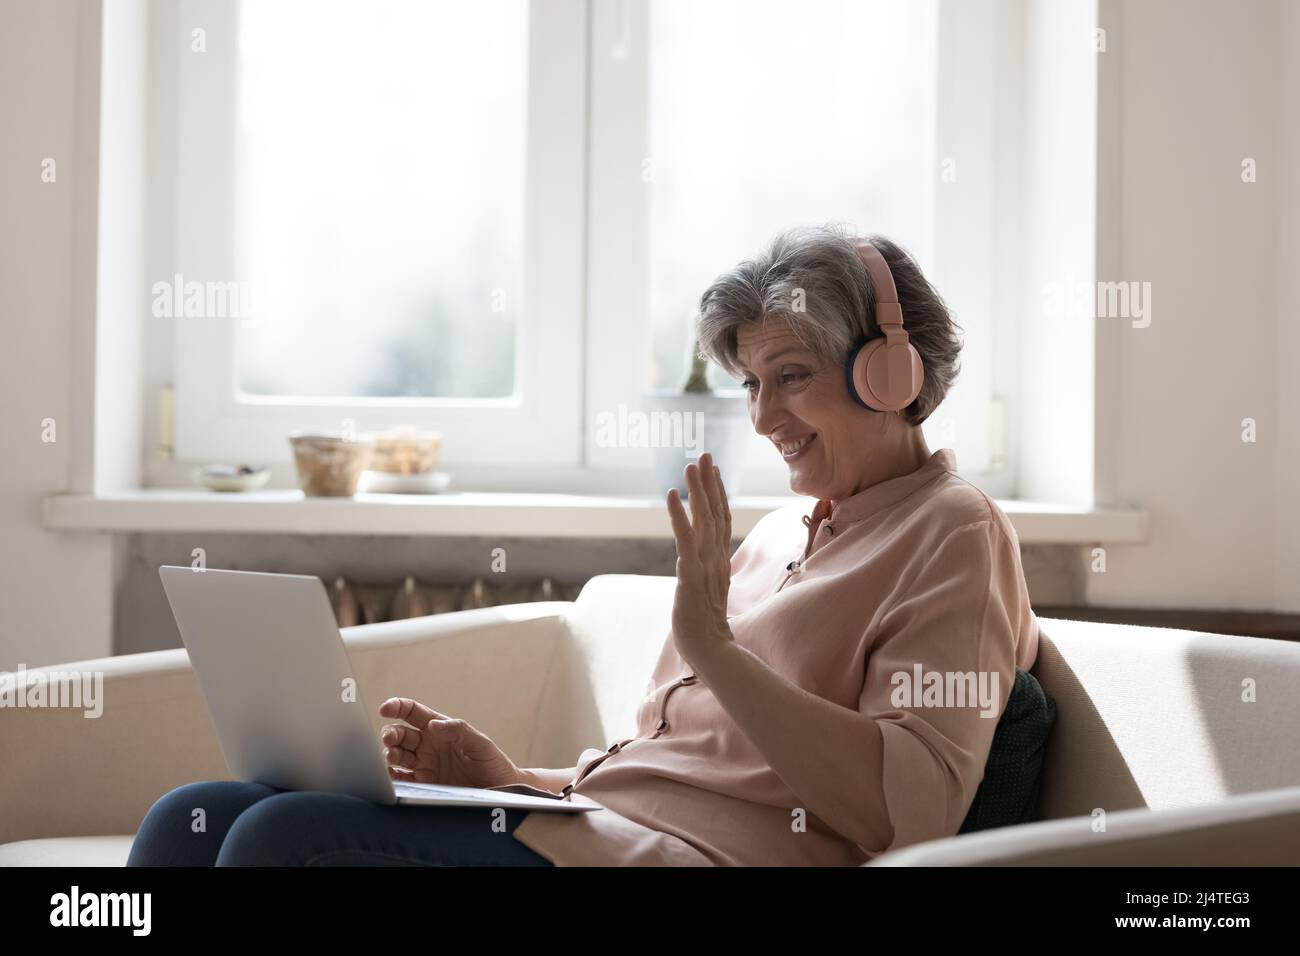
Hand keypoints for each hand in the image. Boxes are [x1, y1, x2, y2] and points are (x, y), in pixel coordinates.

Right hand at [378, 697, 521, 788]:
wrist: (501, 792)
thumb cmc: (493, 763)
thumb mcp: (480, 744)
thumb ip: (459, 731)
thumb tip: (433, 724)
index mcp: (440, 730)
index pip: (413, 712)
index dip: (397, 707)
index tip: (385, 709)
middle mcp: (428, 746)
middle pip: (400, 734)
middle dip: (390, 734)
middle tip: (389, 738)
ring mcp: (424, 766)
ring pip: (397, 756)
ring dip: (389, 754)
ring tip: (392, 757)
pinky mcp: (423, 786)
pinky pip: (401, 780)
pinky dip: (392, 778)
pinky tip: (390, 776)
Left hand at [665, 451, 735, 668]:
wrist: (709, 651)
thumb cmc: (705, 626)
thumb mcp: (707, 593)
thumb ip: (707, 574)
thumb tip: (702, 565)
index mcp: (719, 561)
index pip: (722, 520)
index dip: (718, 493)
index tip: (714, 469)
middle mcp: (715, 558)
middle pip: (716, 512)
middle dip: (709, 482)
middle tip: (704, 453)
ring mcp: (705, 565)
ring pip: (703, 519)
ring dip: (698, 490)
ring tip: (691, 464)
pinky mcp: (690, 574)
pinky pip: (684, 538)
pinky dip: (679, 514)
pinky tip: (672, 495)